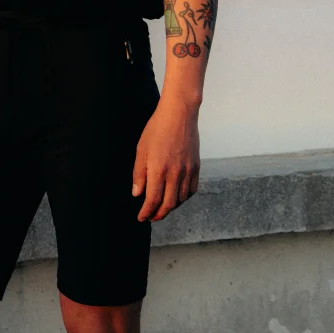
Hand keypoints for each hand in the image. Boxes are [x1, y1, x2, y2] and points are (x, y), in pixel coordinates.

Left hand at [133, 97, 199, 221]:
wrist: (179, 115)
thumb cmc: (157, 129)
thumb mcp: (141, 150)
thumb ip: (139, 174)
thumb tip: (137, 194)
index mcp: (158, 170)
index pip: (153, 200)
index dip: (146, 212)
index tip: (141, 218)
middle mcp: (175, 174)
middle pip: (168, 204)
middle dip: (159, 214)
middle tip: (151, 217)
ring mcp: (188, 171)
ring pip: (181, 199)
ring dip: (171, 208)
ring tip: (162, 208)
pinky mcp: (196, 167)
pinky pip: (192, 190)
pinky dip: (184, 198)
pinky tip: (177, 197)